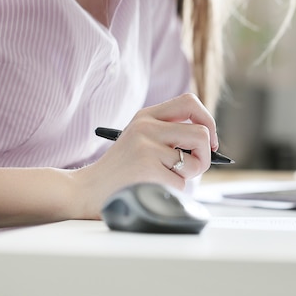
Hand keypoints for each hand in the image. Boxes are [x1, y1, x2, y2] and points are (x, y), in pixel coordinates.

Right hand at [72, 93, 218, 218]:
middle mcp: (146, 127)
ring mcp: (146, 147)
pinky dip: (171, 193)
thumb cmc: (120, 171)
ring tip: (161, 180)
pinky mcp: (147, 170)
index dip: (208, 120)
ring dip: (186, 177)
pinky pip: (181, 185)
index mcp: (146, 116)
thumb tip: (210, 144)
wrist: (85, 190)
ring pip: (194, 162)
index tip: (210, 141)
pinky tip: (150, 189)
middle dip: (204, 156)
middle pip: (201, 133)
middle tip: (191, 168)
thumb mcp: (139, 141)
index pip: (189, 102)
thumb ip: (168, 135)